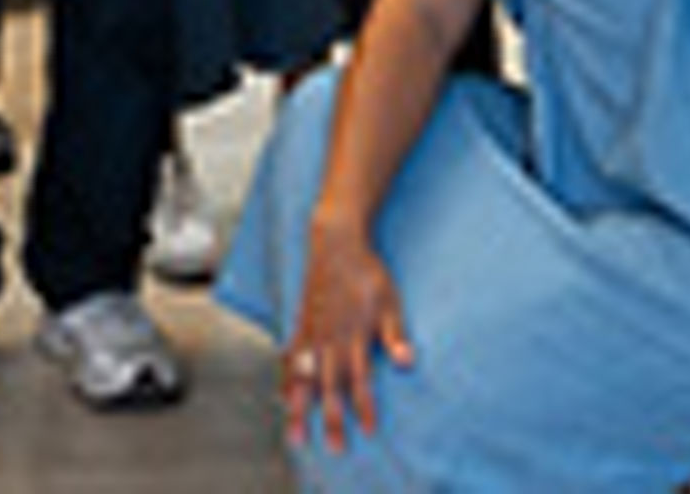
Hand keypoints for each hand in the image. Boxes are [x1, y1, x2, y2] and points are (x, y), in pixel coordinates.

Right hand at [284, 220, 414, 454]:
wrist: (336, 241)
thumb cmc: (369, 272)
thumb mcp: (390, 301)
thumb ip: (395, 334)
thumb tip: (408, 363)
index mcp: (355, 333)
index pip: (361, 378)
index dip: (365, 405)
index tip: (368, 431)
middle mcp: (331, 336)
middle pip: (330, 384)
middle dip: (331, 417)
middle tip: (332, 448)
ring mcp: (313, 330)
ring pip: (305, 375)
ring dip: (301, 405)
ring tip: (294, 432)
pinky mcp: (302, 322)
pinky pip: (291, 354)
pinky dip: (285, 376)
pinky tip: (280, 394)